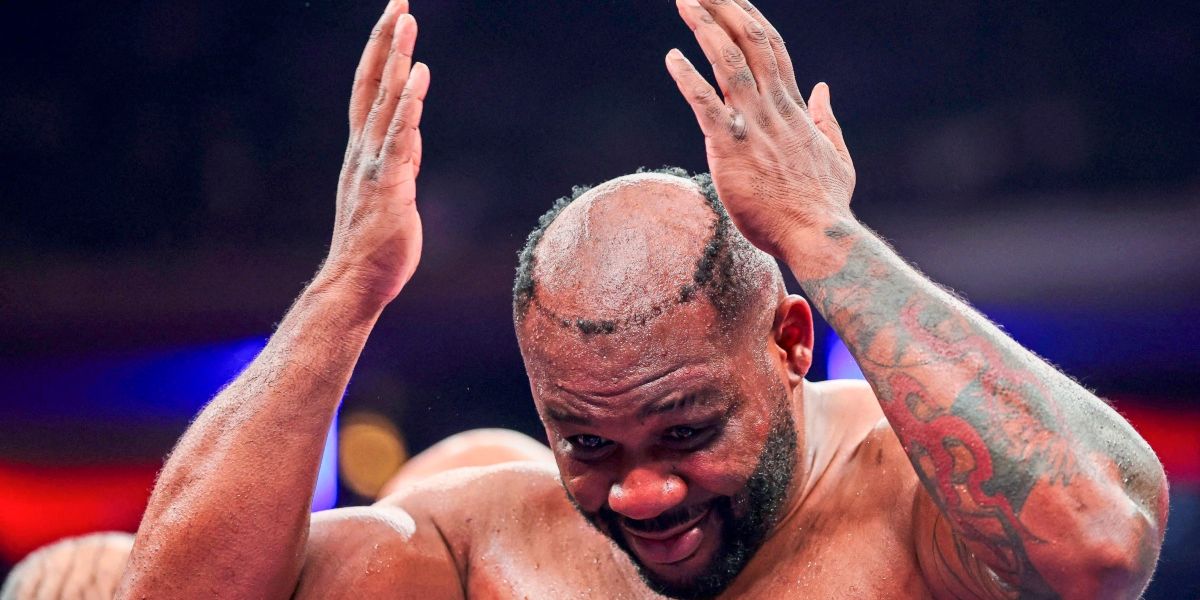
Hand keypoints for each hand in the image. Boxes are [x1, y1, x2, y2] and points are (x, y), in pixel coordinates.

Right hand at [323, 0, 429, 304]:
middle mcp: (363, 149)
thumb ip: (400, 160)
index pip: (369, 90)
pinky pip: (398, 136)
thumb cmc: (376, 243)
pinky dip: (408, 104)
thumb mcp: (393, 190)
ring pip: (384, 101)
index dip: (380, 53)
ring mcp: (373, 164)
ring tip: (406, 21)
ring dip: (396, 59)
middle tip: (398, 1)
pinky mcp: (389, 183)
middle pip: (372, 83)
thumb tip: (411, 136)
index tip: (393, 17)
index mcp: (362, 150)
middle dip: (385, 40)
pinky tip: (418, 75)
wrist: (358, 281)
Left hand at [665, 0, 854, 260]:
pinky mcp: (732, 148)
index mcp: (793, 109)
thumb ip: (826, 120)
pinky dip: (688, 78)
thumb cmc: (825, 205)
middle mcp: (774, 108)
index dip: (752, 18)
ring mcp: (754, 126)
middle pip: (751, 42)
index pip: (773, 49)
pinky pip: (706, 105)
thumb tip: (821, 89)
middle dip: (726, 8)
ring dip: (705, 27)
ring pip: (730, 62)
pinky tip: (672, 57)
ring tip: (684, 0)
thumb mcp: (836, 155)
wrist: (818, 235)